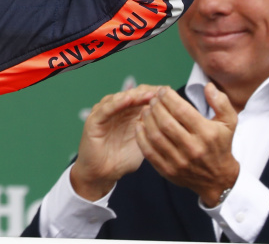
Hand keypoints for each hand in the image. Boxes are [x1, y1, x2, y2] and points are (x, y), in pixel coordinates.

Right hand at [69, 84, 161, 200]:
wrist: (102, 175)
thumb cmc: (122, 159)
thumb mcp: (143, 143)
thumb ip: (153, 131)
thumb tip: (174, 125)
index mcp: (127, 114)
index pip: (141, 97)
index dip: (155, 95)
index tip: (170, 95)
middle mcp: (115, 110)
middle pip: (132, 95)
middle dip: (147, 93)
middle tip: (162, 93)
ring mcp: (103, 114)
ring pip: (120, 99)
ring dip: (135, 96)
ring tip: (149, 95)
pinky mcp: (93, 121)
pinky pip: (106, 109)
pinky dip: (117, 103)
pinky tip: (128, 99)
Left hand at [135, 83, 239, 206]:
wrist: (218, 179)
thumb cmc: (221, 146)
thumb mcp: (229, 123)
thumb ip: (221, 102)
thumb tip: (208, 86)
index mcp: (207, 134)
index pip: (181, 110)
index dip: (168, 97)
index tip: (163, 91)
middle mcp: (193, 148)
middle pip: (165, 122)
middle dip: (156, 106)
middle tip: (153, 99)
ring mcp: (179, 161)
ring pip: (155, 135)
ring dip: (147, 119)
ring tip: (146, 109)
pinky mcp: (168, 171)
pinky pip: (149, 152)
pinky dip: (141, 136)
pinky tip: (140, 125)